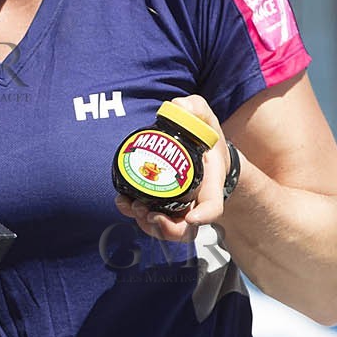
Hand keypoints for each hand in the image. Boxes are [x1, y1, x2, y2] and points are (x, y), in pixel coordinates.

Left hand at [114, 94, 231, 243]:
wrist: (204, 154)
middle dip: (166, 227)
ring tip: (131, 205)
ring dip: (146, 224)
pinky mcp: (162, 208)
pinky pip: (150, 222)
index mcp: (211, 186)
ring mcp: (180, 210)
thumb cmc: (205, 141)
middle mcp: (196, 204)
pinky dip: (135, 216)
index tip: (192, 216)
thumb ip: (196, 109)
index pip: (213, 207)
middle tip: (148, 212)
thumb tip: (180, 106)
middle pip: (185, 229)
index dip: (205, 215)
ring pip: (165, 230)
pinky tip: (123, 202)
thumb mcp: (205, 120)